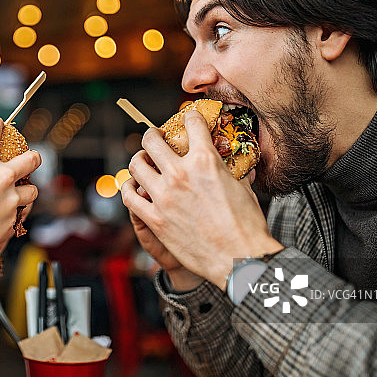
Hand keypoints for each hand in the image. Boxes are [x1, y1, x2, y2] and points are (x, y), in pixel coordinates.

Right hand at [0, 116, 40, 272]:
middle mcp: (1, 177)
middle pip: (31, 159)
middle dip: (33, 158)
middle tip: (31, 159)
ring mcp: (11, 200)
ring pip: (33, 190)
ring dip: (25, 191)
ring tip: (16, 195)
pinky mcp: (12, 220)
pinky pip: (19, 213)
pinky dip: (13, 214)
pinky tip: (0, 218)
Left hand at [121, 110, 281, 289]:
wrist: (239, 259)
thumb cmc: (247, 226)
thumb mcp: (243, 188)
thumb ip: (232, 171)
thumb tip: (236, 163)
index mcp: (205, 160)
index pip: (191, 123)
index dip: (189, 116)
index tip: (188, 118)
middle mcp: (181, 173)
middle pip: (151, 140)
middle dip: (153, 134)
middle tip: (156, 137)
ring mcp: (164, 196)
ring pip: (136, 165)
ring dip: (138, 159)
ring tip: (143, 161)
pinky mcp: (154, 219)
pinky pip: (129, 196)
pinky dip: (129, 188)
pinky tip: (134, 187)